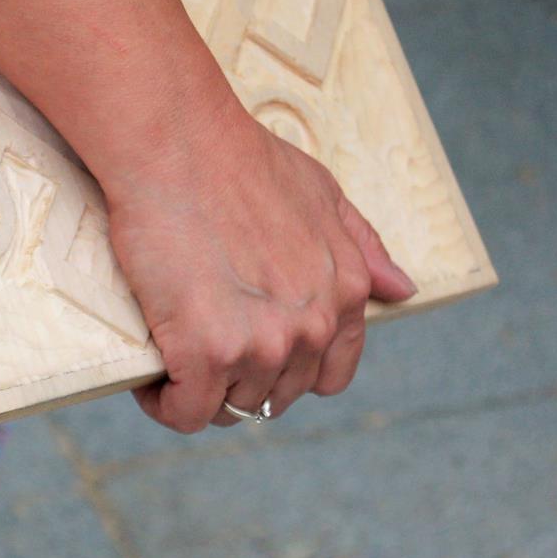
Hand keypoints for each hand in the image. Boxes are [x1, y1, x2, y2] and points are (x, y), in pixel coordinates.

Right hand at [101, 105, 417, 433]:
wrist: (180, 146)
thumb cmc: (240, 160)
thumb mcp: (322, 193)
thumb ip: (362, 247)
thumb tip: (404, 289)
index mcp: (346, 291)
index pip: (330, 376)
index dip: (288, 373)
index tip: (251, 351)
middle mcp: (313, 326)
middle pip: (275, 397)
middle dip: (239, 379)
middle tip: (199, 347)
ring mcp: (263, 345)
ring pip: (232, 408)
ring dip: (200, 392)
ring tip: (172, 359)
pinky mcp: (207, 353)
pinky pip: (187, 411)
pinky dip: (164, 403)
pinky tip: (152, 379)